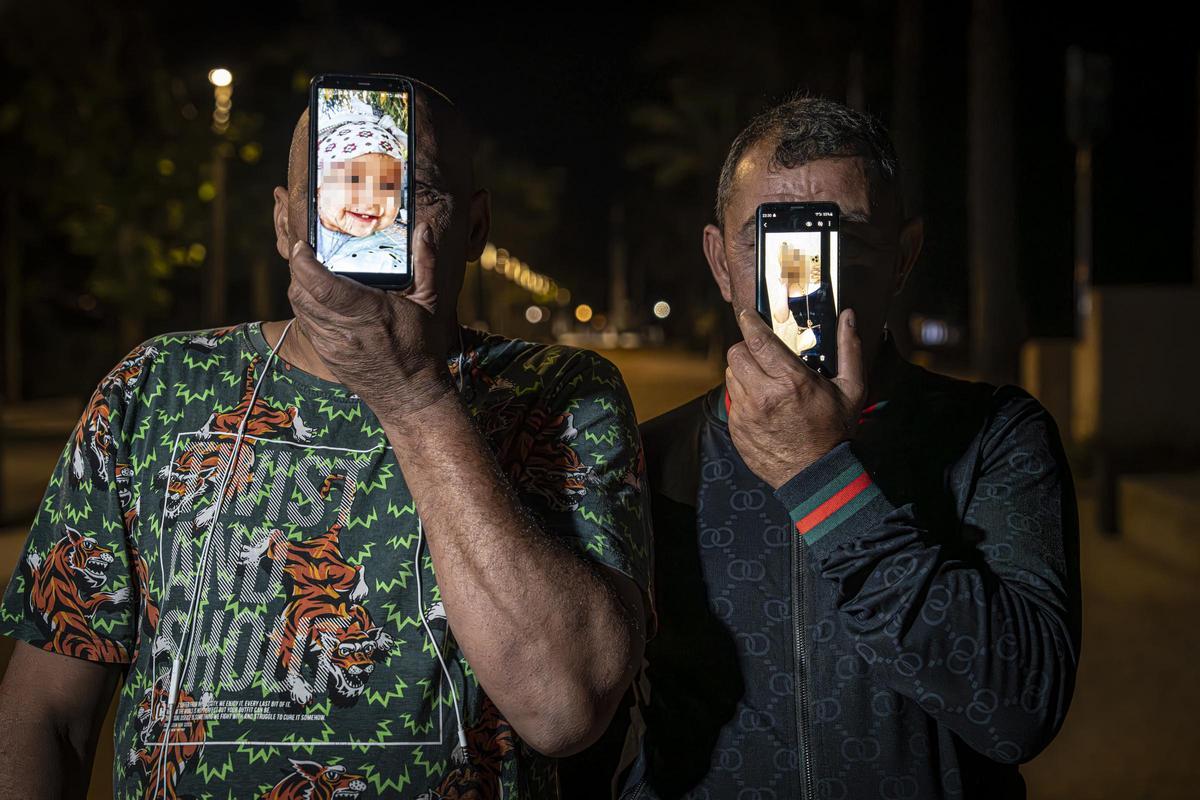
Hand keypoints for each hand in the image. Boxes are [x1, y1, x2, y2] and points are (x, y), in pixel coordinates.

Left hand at [287, 222, 455, 421]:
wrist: (410, 395)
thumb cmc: (422, 348)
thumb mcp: (429, 303)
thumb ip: (425, 263)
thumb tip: (423, 229)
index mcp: (369, 313)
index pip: (321, 284)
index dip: (303, 262)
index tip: (300, 245)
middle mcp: (345, 330)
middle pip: (301, 293)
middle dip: (297, 269)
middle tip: (305, 252)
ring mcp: (331, 345)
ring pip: (299, 308)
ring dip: (298, 286)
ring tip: (309, 272)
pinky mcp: (326, 355)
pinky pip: (305, 323)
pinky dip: (305, 306)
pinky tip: (318, 298)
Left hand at [725, 307, 865, 488]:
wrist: (818, 476)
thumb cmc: (836, 431)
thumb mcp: (852, 389)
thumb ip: (850, 348)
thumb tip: (848, 315)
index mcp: (791, 380)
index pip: (757, 339)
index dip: (748, 321)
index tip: (747, 314)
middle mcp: (764, 394)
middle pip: (736, 354)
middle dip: (745, 347)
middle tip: (758, 351)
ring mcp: (747, 413)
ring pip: (731, 375)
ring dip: (743, 371)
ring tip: (762, 378)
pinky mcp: (738, 429)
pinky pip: (732, 400)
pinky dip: (743, 396)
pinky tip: (761, 404)